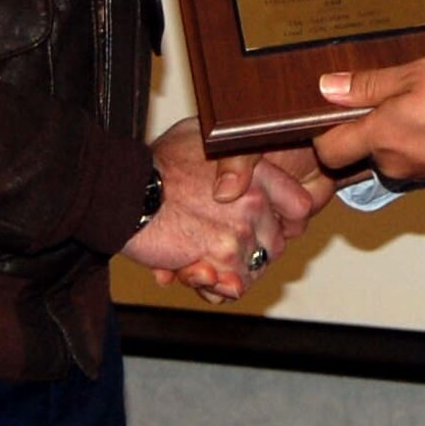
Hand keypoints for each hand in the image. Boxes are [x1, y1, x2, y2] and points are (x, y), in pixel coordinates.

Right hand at [122, 118, 289, 301]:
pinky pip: (232, 286)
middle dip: (256, 250)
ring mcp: (237, 233)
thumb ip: (231, 154)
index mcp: (257, 173)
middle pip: (277, 243)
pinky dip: (218, 286)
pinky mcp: (216, 258)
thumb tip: (244, 164)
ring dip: (234, 270)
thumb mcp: (203, 138)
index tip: (270, 224)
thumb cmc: (158, 163)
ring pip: (255, 268)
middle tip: (226, 245)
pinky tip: (198, 269)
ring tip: (209, 260)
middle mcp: (254, 204)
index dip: (286, 220)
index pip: (300, 206)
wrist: (124, 191)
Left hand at [313, 56, 424, 184]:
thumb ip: (369, 84)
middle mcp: (394, 164)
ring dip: (393, 134)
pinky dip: (417, 143)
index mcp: (382, 137)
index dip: (322, 132)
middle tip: (384, 96)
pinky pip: (413, 160)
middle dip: (363, 128)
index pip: (327, 151)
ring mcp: (417, 175)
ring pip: (387, 156)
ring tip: (419, 103)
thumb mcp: (418, 73)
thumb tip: (329, 88)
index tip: (332, 111)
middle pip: (357, 153)